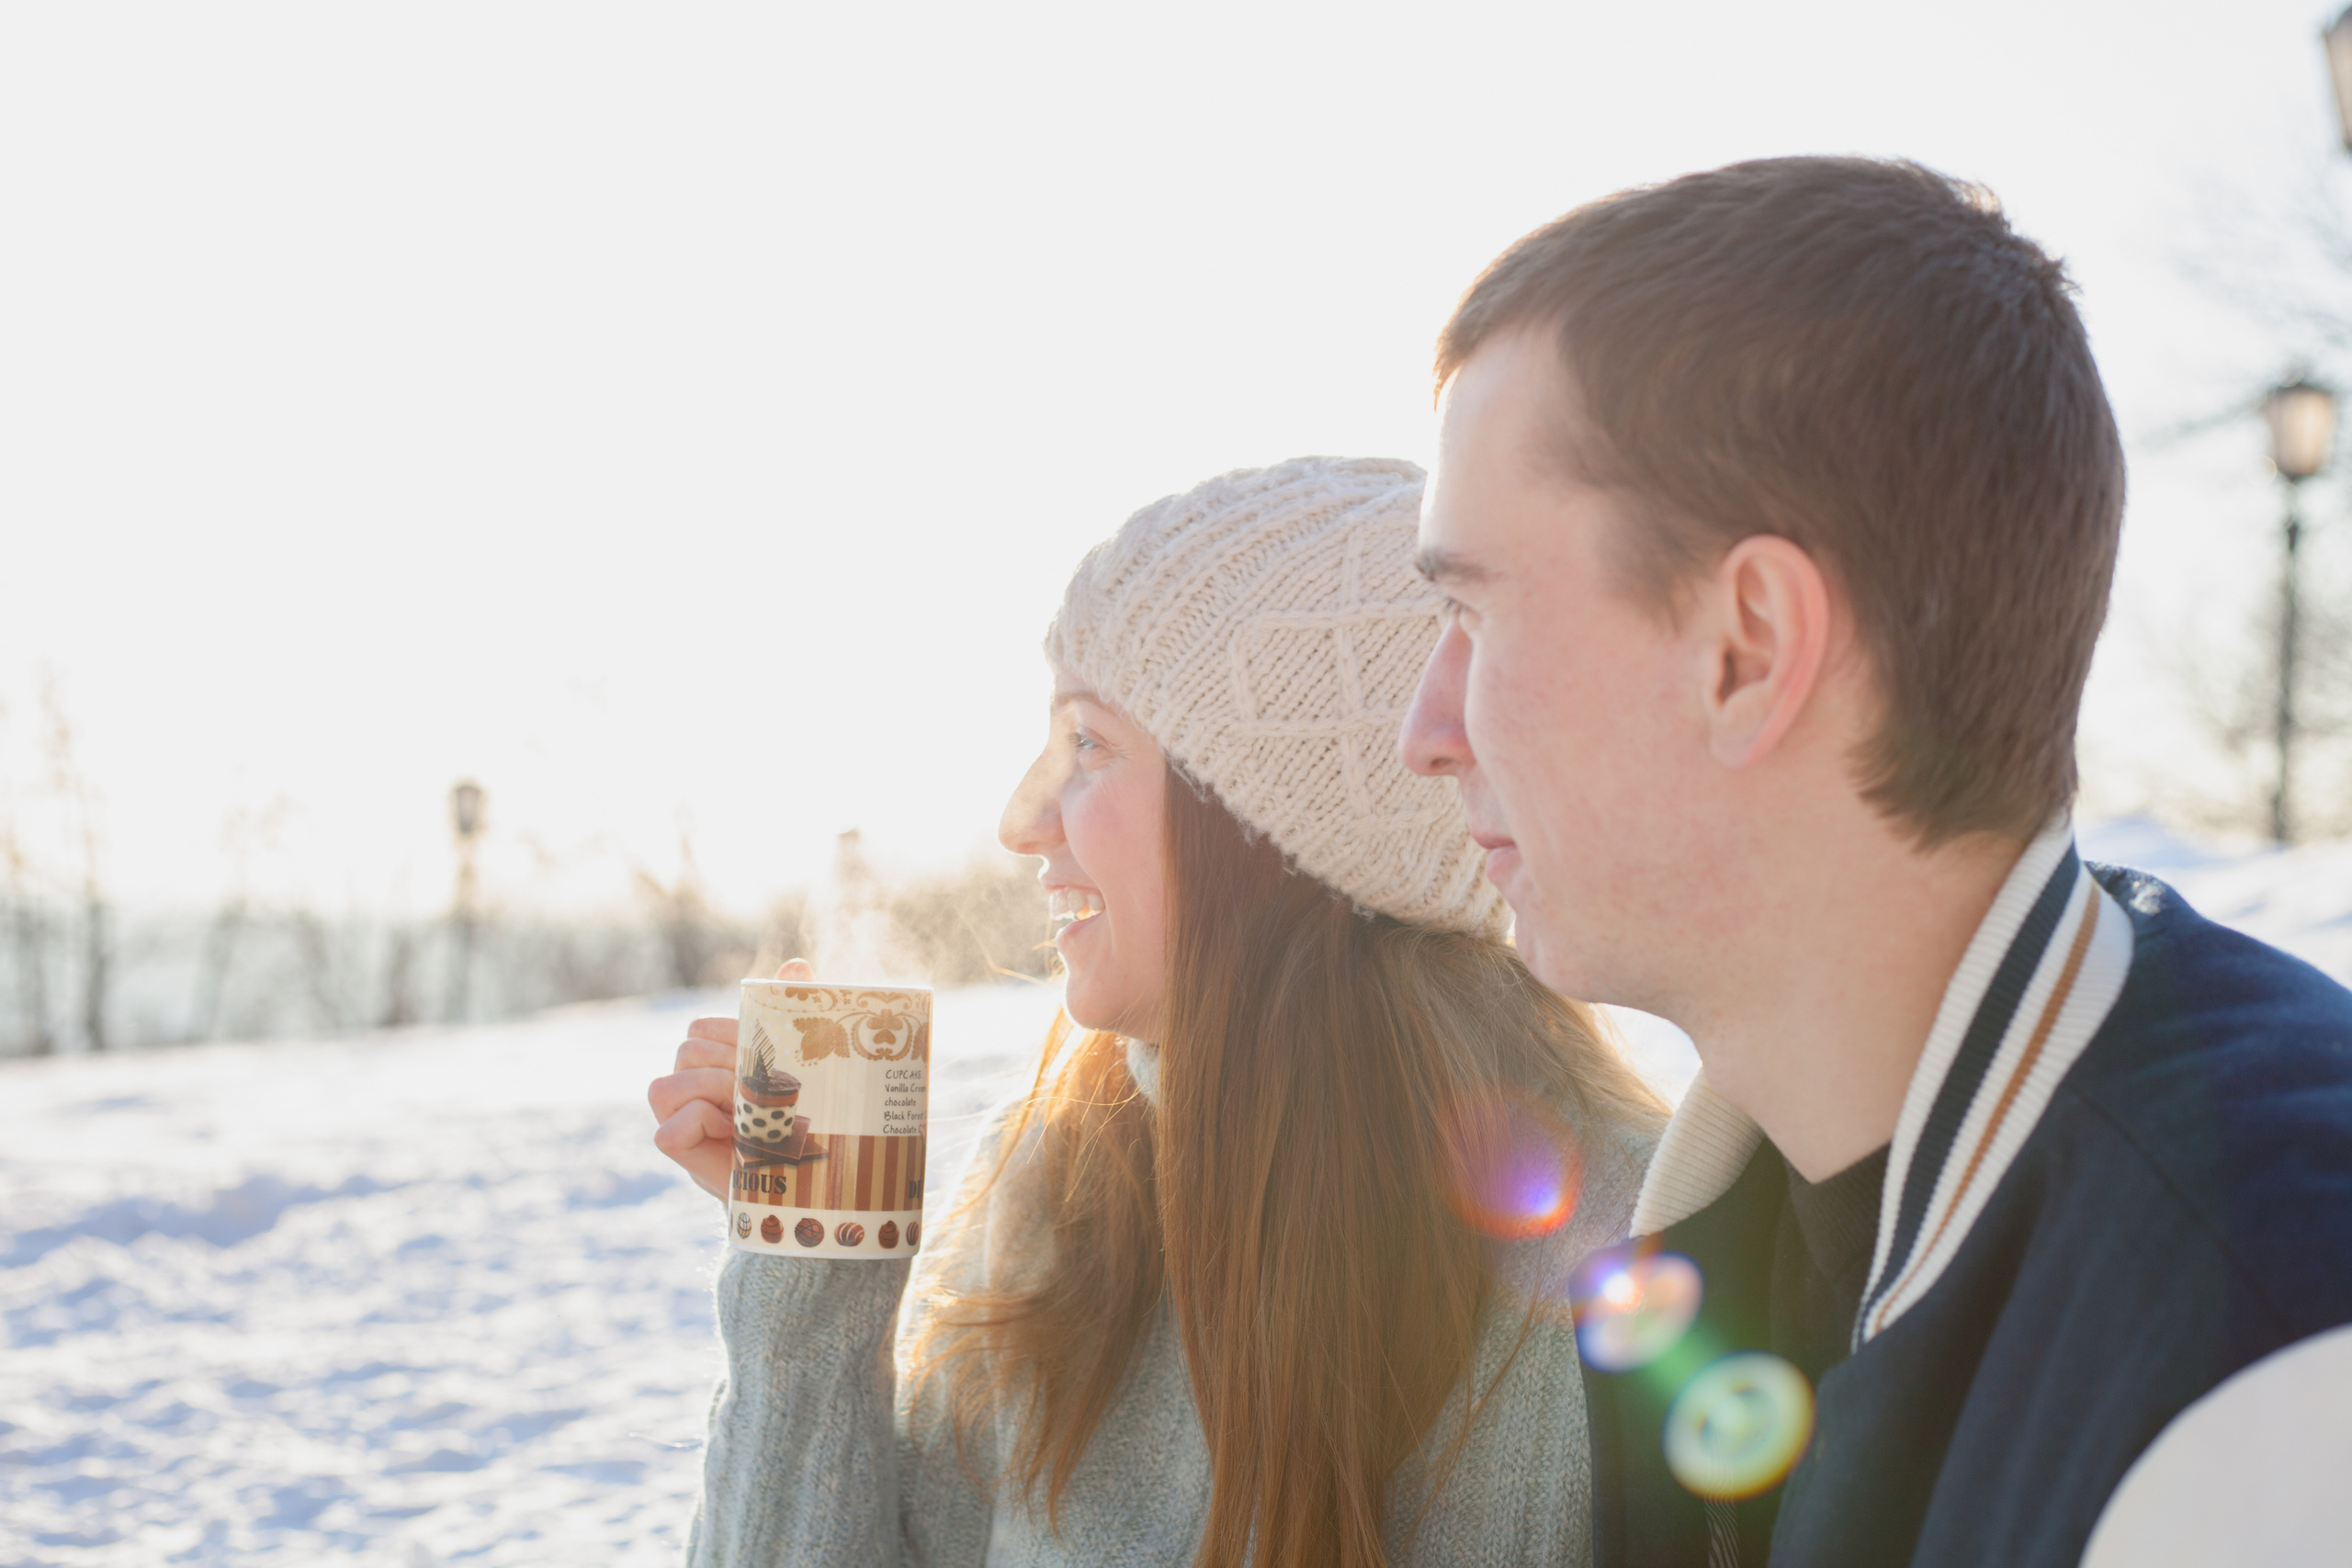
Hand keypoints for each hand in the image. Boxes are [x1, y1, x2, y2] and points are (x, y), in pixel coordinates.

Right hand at [649, 958, 812, 1201]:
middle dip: (728, 1065)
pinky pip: (667, 1131)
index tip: (767, 1057)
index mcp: (716, 1059)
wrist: (805, 1178)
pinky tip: (732, 1135)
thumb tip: (795, 967)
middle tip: (764, 1090)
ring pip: (666, 1085)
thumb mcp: (802, 1063)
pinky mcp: (680, 1151)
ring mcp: (681, 1118)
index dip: (731, 1034)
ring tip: (749, 1113)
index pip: (701, 1027)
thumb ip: (793, 1016)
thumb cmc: (802, 1116)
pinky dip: (698, 1127)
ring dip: (713, 1092)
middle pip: (686, 1050)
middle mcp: (692, 1085)